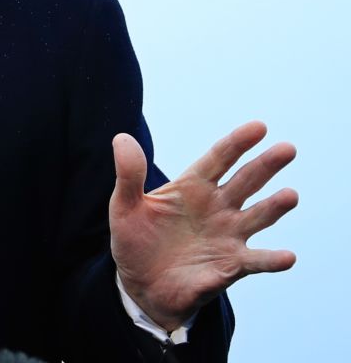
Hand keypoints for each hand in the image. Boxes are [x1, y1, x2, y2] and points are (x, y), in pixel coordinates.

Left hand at [110, 121, 296, 331]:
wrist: (141, 286)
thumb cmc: (135, 241)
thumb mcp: (125, 207)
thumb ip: (128, 174)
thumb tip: (122, 138)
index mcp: (193, 187)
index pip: (219, 158)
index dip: (237, 142)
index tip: (258, 127)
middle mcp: (218, 207)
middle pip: (246, 181)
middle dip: (266, 165)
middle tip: (287, 149)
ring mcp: (228, 235)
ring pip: (258, 216)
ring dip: (274, 206)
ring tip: (290, 195)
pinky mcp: (231, 266)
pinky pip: (256, 261)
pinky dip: (272, 259)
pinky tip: (287, 257)